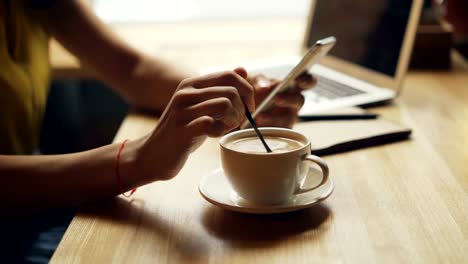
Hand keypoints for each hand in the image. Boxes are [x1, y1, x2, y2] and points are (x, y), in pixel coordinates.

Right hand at [133, 68, 253, 181]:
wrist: (153, 155)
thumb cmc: (183, 131)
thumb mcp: (202, 106)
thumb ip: (220, 89)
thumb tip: (243, 69)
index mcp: (191, 84)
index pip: (230, 75)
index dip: (247, 91)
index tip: (248, 108)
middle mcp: (185, 93)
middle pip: (231, 91)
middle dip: (242, 110)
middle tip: (235, 124)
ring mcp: (182, 111)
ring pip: (225, 105)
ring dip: (233, 120)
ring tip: (224, 129)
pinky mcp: (182, 130)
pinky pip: (212, 123)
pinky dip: (219, 131)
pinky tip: (213, 135)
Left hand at [248, 72, 316, 127]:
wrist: (243, 106)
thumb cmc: (255, 89)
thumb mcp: (254, 80)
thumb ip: (260, 81)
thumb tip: (264, 87)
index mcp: (292, 86)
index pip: (308, 81)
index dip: (308, 80)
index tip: (299, 80)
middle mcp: (294, 101)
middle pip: (300, 100)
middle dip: (289, 99)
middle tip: (276, 98)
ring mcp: (289, 117)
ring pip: (288, 119)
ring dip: (275, 117)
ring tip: (260, 116)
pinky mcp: (281, 129)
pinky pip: (279, 130)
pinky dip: (267, 127)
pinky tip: (257, 123)